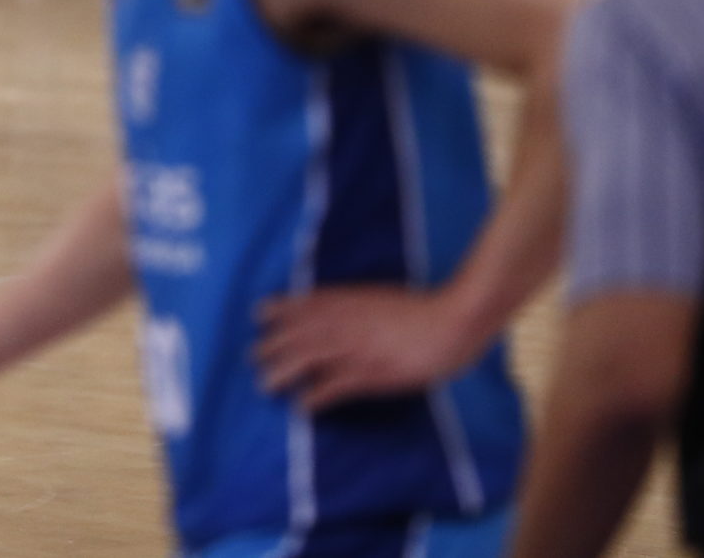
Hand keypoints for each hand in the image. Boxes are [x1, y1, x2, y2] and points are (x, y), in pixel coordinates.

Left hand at [255, 285, 482, 410]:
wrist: (449, 320)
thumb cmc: (419, 309)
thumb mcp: (376, 296)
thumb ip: (352, 302)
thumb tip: (337, 308)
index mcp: (344, 301)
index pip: (300, 304)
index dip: (276, 311)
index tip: (258, 316)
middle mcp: (340, 322)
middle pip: (294, 334)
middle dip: (271, 346)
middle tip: (253, 357)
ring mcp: (352, 348)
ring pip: (304, 360)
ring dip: (281, 373)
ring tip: (264, 386)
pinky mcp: (368, 374)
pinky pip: (331, 387)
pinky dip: (313, 398)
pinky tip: (302, 408)